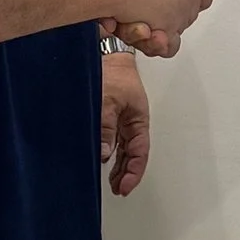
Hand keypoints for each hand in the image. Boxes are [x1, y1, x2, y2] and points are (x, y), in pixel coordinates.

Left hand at [99, 48, 149, 194]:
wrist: (102, 50)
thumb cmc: (112, 69)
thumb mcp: (108, 100)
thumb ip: (105, 127)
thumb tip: (103, 153)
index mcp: (138, 118)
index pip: (139, 152)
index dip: (134, 172)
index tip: (124, 187)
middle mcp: (130, 121)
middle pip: (132, 153)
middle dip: (126, 173)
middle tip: (117, 189)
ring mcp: (119, 119)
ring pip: (121, 148)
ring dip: (117, 164)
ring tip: (110, 181)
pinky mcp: (107, 115)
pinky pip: (109, 138)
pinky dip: (106, 151)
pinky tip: (100, 158)